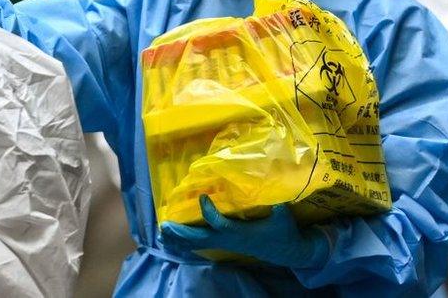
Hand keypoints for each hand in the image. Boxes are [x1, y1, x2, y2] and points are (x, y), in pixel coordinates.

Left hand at [160, 195, 330, 268]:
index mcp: (241, 233)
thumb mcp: (284, 219)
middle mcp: (229, 240)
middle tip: (164, 226)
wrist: (286, 250)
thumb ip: (280, 209)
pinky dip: (185, 240)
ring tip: (161, 233)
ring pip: (198, 243)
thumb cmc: (283, 232)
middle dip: (182, 232)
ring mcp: (226, 244)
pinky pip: (201, 244)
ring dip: (180, 238)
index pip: (220, 224)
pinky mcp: (224, 243)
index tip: (203, 196)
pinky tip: (173, 238)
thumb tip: (277, 196)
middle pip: (201, 238)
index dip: (209, 212)